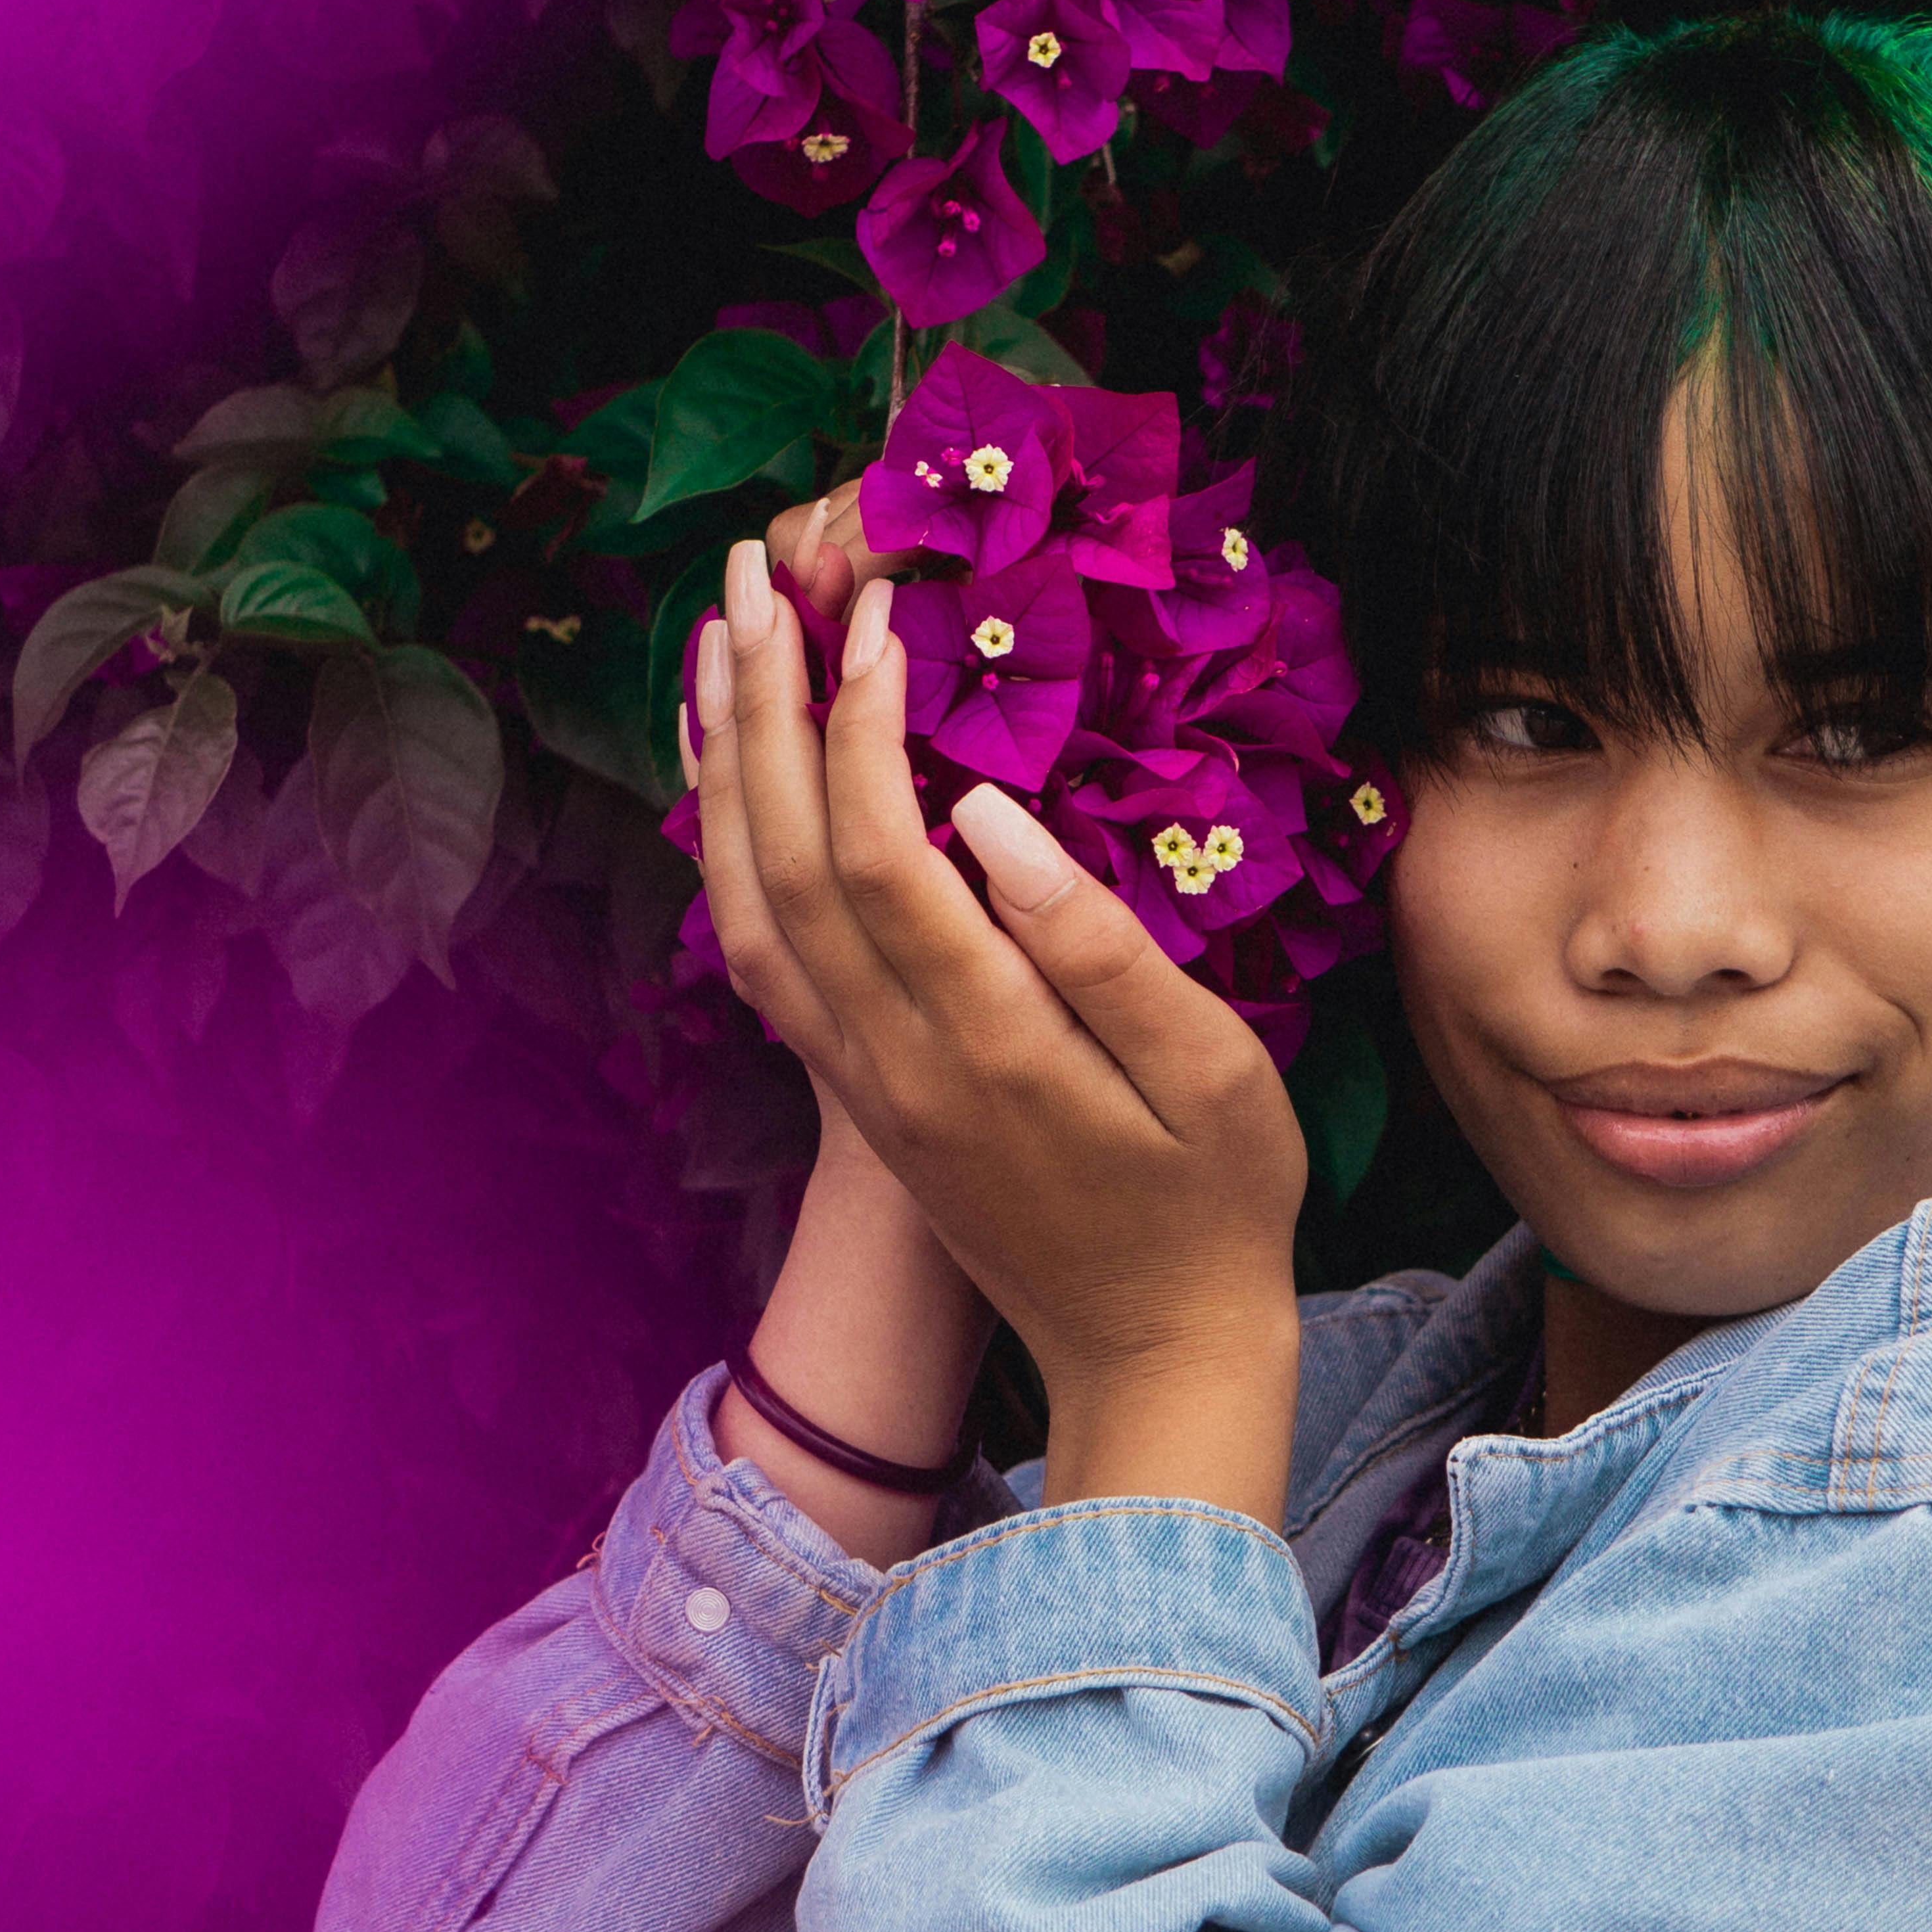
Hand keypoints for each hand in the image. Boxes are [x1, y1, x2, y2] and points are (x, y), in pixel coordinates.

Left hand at [691, 536, 1305, 1522]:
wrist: (1153, 1358)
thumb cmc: (1215, 1206)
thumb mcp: (1211, 1073)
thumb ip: (1099, 945)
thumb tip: (993, 816)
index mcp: (985, 1044)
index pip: (880, 852)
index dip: (858, 723)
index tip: (874, 612)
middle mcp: (892, 1063)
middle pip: (784, 861)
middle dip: (761, 706)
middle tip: (752, 573)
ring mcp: (861, 1087)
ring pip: (747, 910)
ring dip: (722, 770)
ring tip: (716, 645)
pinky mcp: (858, 1099)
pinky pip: (761, 958)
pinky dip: (731, 853)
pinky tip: (738, 781)